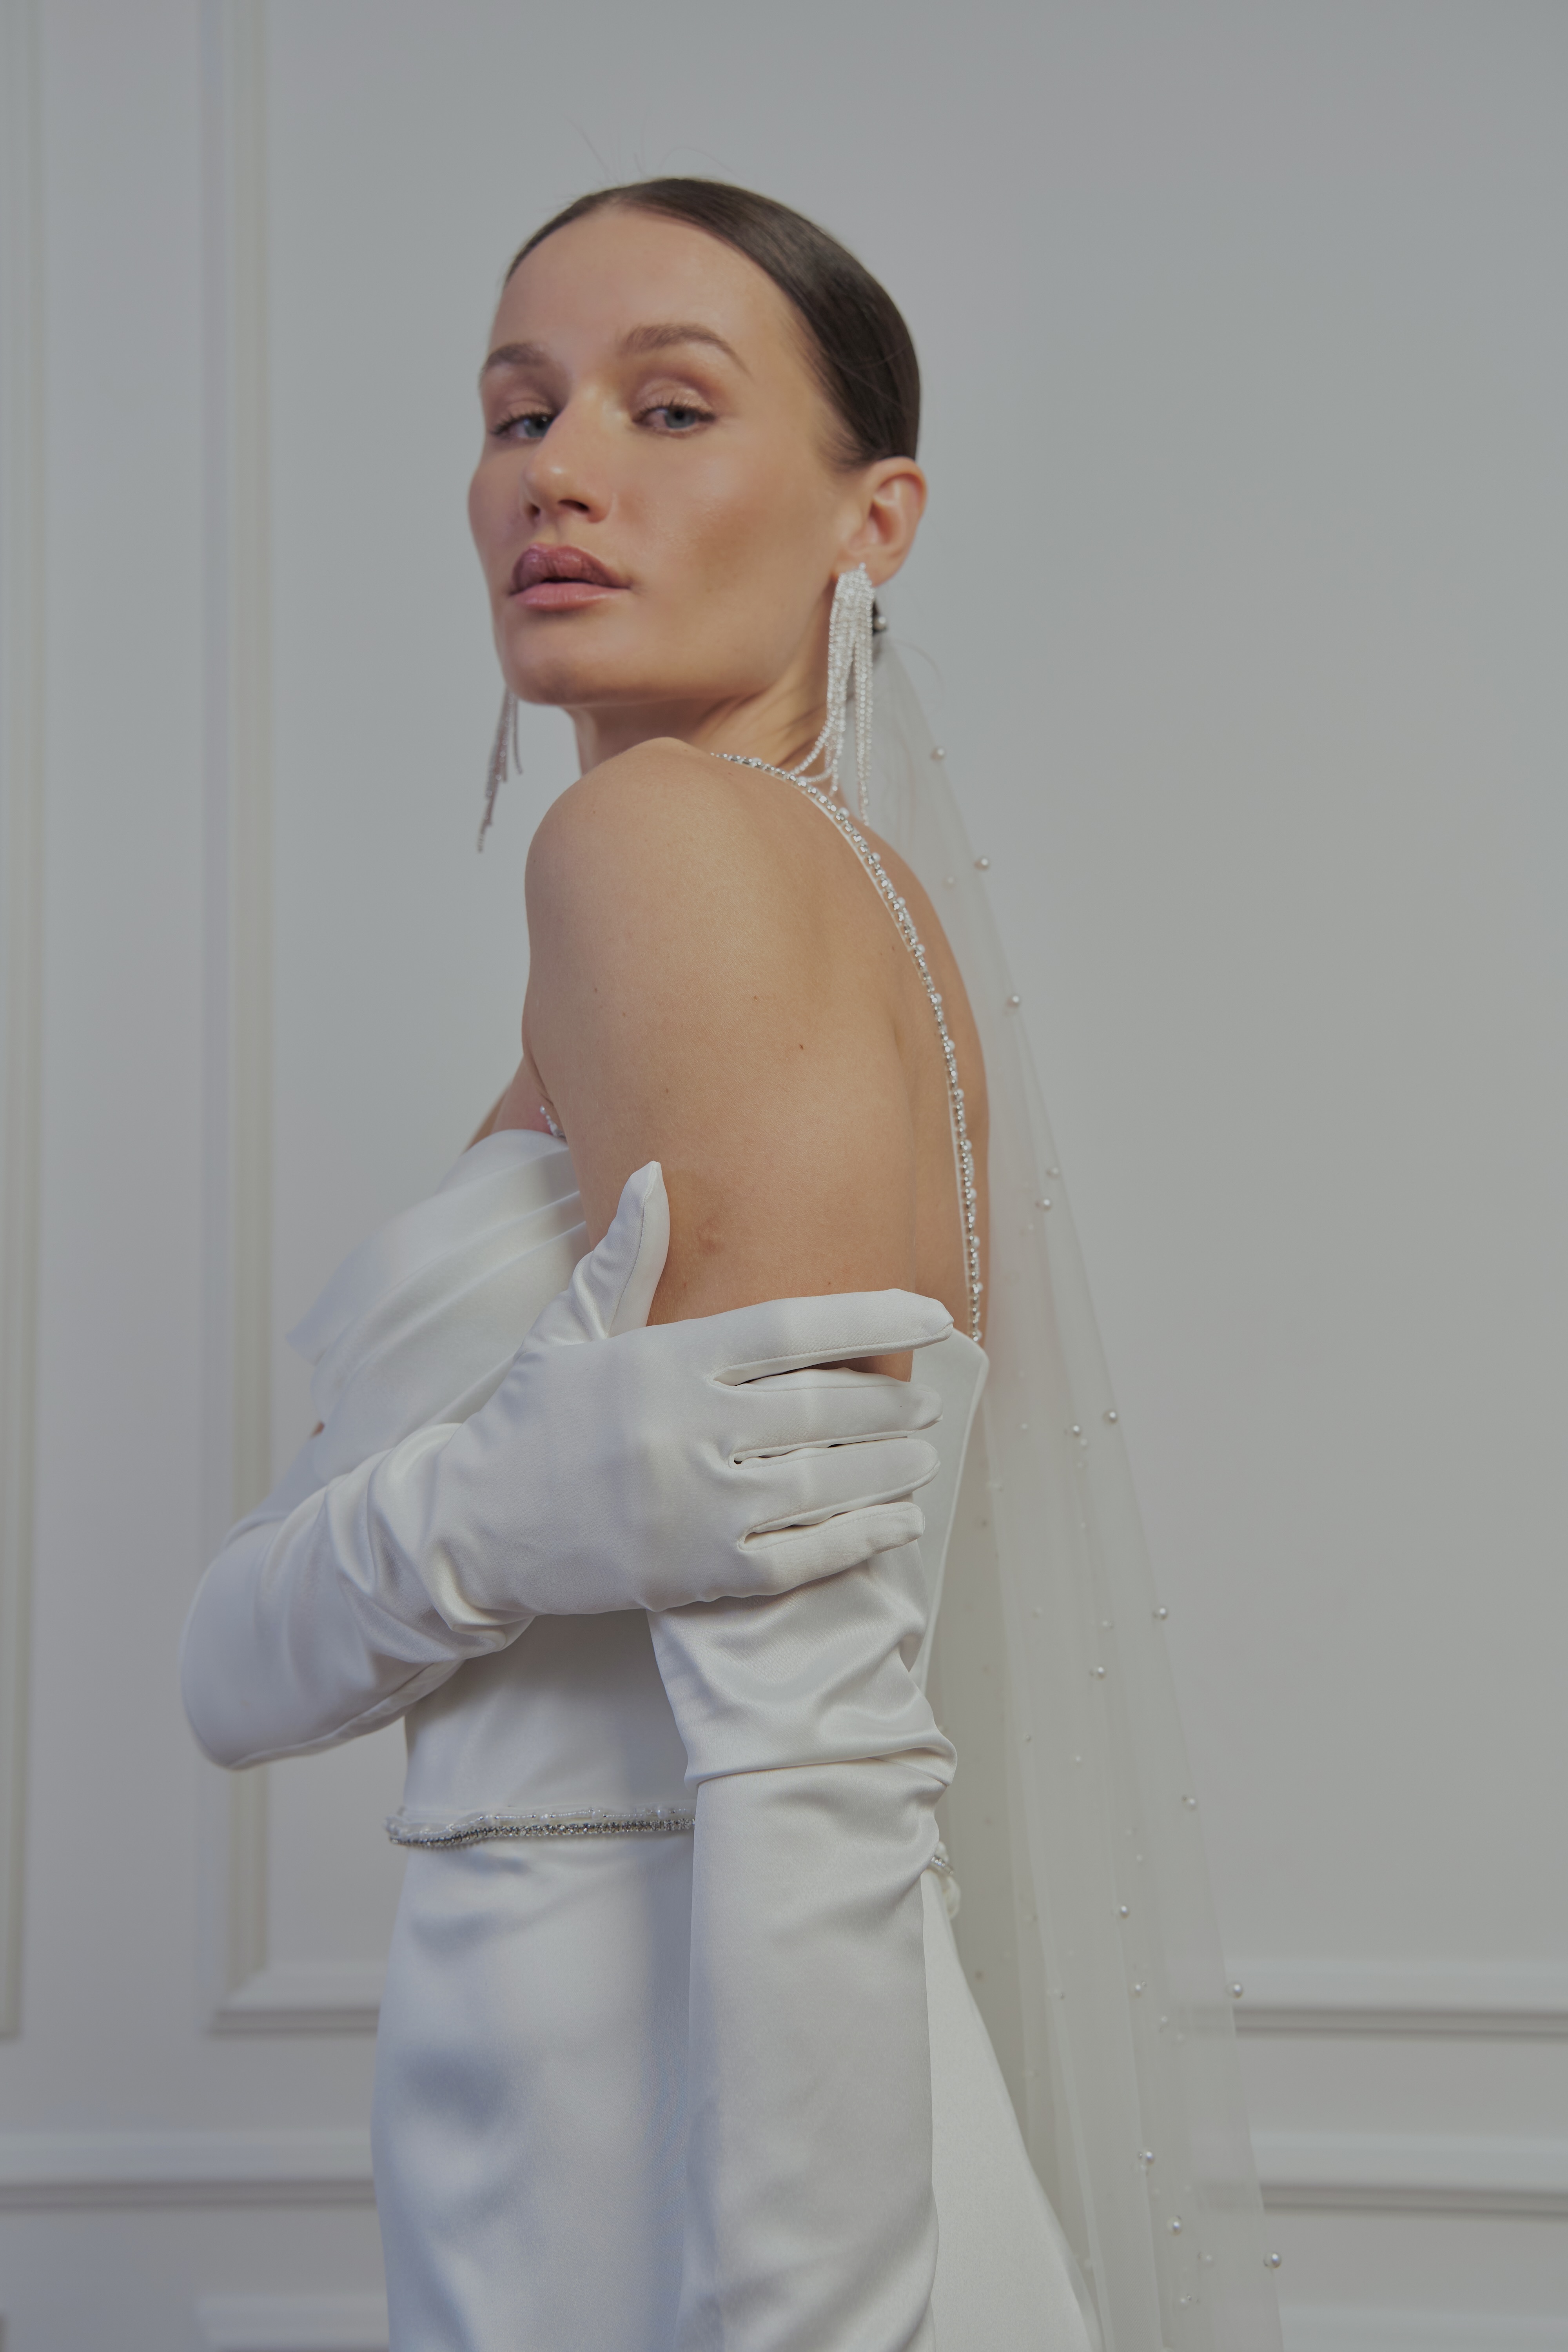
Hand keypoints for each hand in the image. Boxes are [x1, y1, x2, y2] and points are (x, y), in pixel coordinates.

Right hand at [423, 1162, 951, 1620]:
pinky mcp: (699, 1575)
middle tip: (929, 1396)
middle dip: (889, 1401)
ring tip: (923, 1452)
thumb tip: (657, 1173)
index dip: (870, 1316)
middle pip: (821, 1407)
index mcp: (662, 1363)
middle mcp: (686, 1432)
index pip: (789, 1328)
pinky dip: (860, 1539)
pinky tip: (899, 1522)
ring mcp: (696, 1509)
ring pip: (824, 1483)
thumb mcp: (569, 1330)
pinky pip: (802, 1557)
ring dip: (888, 1468)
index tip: (931, 1312)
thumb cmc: (530, 1421)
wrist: (471, 1529)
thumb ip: (624, 1258)